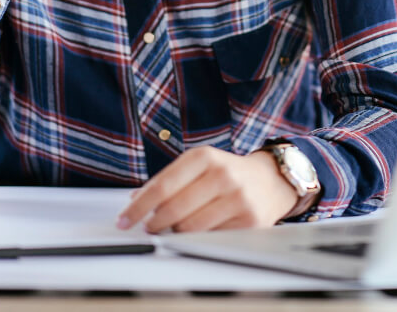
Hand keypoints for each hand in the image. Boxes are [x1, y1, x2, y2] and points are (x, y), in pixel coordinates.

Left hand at [116, 146, 297, 233]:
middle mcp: (222, 175)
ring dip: (174, 232)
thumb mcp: (200, 165)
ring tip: (174, 228)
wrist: (272, 180)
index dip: (139, 206)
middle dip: (154, 223)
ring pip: (190, 227)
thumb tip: (135, 199)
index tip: (124, 219)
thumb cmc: (228, 174)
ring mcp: (237, 198)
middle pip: (173, 209)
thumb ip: (169, 180)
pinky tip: (197, 231)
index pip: (162, 186)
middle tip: (148, 227)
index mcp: (205, 157)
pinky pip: (210, 238)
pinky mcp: (249, 221)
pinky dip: (197, 239)